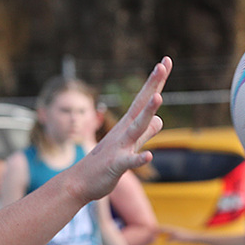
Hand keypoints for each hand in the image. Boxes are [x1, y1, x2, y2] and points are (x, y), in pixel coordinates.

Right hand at [72, 58, 172, 203]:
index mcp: (128, 125)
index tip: (166, 61)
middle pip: (141, 105)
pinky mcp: (115, 165)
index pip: (145, 99)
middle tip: (163, 64)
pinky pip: (128, 161)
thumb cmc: (104, 164)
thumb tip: (160, 119)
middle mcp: (124, 132)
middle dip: (152, 85)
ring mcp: (119, 147)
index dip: (156, 82)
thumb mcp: (129, 145)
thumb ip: (146, 133)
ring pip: (136, 128)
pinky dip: (138, 159)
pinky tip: (149, 156)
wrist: (79, 183)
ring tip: (159, 98)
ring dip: (147, 114)